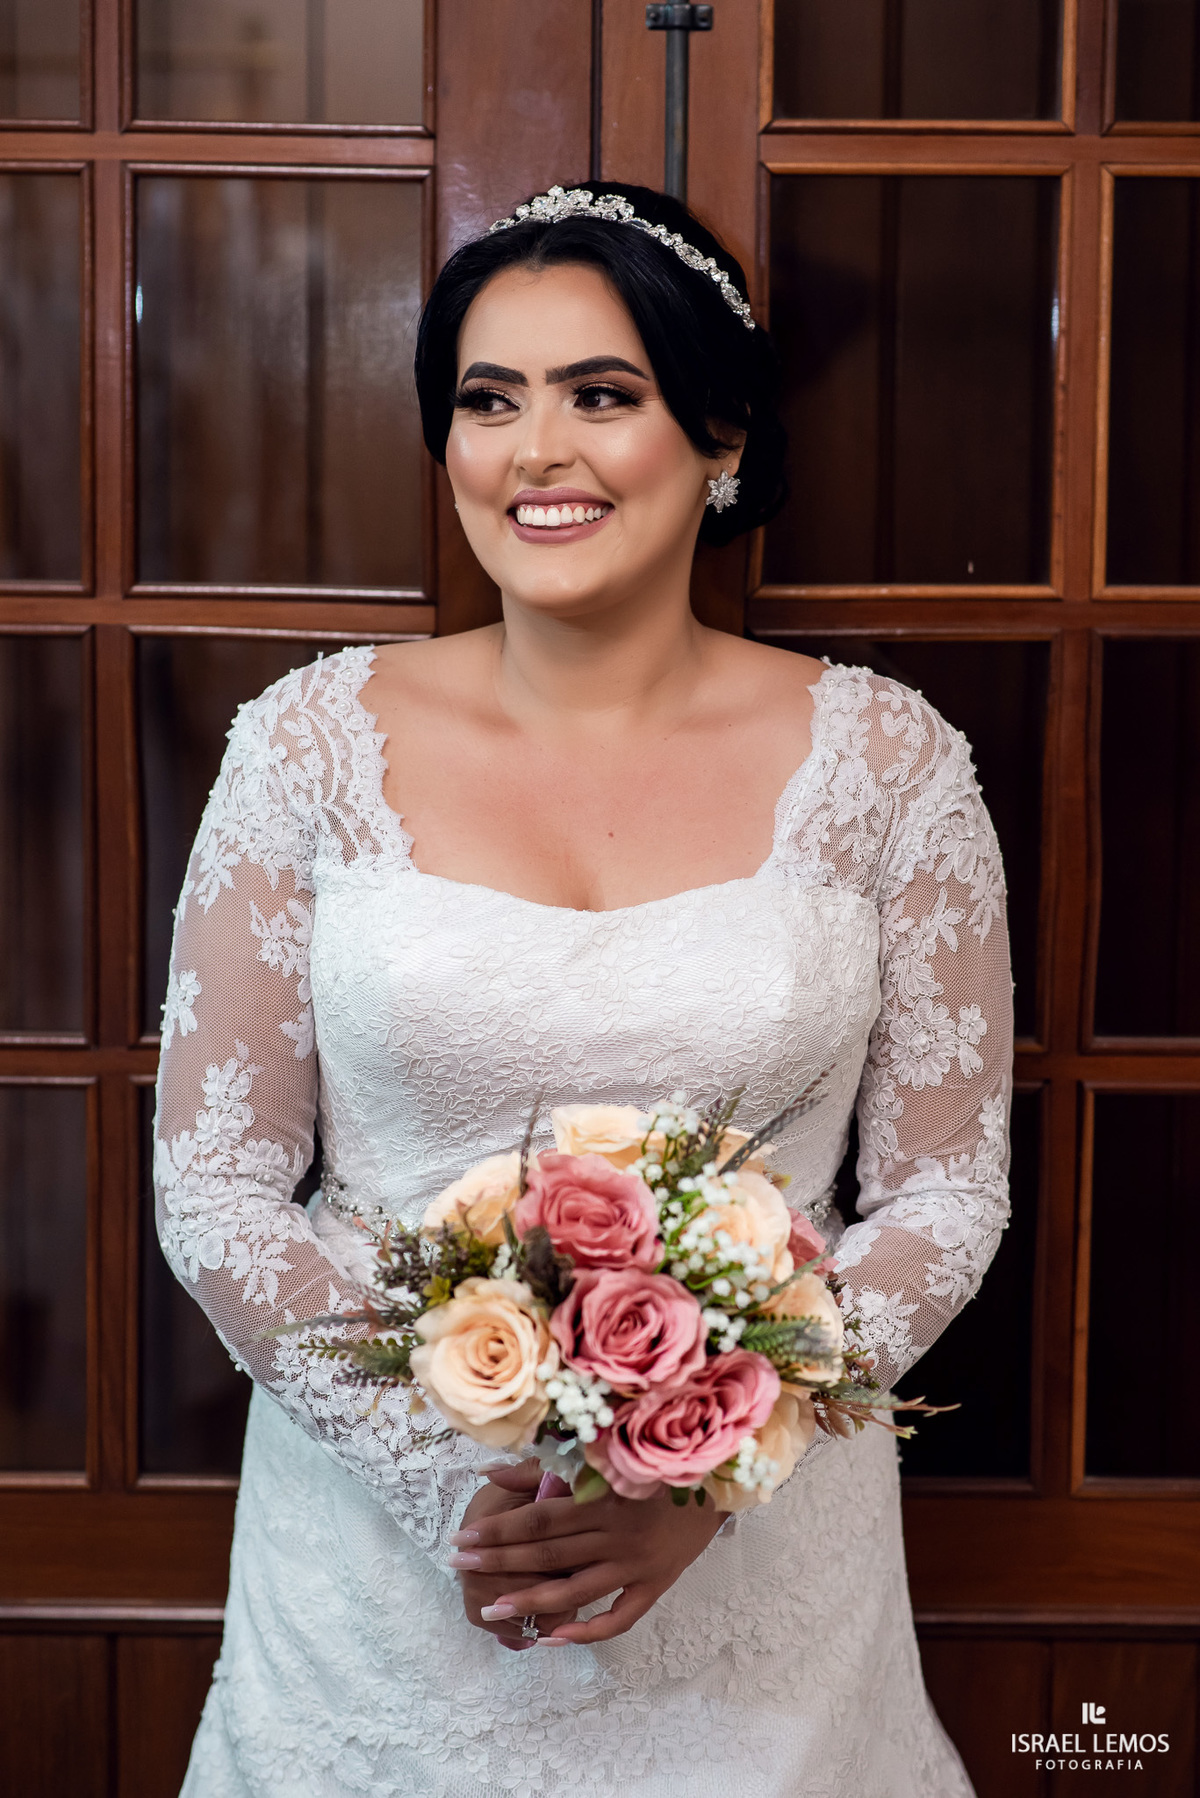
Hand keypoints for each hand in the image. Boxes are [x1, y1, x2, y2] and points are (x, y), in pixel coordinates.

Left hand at [447, 1463, 725, 1645]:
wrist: (717, 1478)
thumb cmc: (652, 1461)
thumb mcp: (601, 1456)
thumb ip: (543, 1465)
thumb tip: (487, 1469)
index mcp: (602, 1496)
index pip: (538, 1518)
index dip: (498, 1529)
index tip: (462, 1538)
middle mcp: (616, 1533)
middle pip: (547, 1553)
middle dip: (499, 1561)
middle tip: (459, 1568)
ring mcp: (636, 1564)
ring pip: (574, 1590)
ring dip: (529, 1600)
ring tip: (490, 1609)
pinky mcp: (655, 1585)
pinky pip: (618, 1617)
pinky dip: (586, 1631)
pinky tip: (553, 1637)